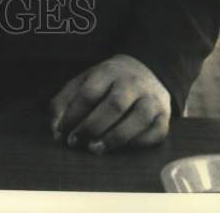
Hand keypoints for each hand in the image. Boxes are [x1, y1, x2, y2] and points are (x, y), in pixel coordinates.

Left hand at [49, 54, 170, 153]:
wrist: (146, 70)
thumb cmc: (107, 81)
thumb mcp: (84, 80)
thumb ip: (65, 101)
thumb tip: (55, 128)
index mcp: (108, 71)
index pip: (90, 93)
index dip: (74, 115)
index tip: (63, 132)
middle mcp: (132, 83)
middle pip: (114, 106)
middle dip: (93, 127)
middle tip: (76, 142)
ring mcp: (151, 99)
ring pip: (137, 120)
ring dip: (114, 138)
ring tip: (95, 149)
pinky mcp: (165, 116)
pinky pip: (156, 133)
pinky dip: (139, 143)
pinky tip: (122, 148)